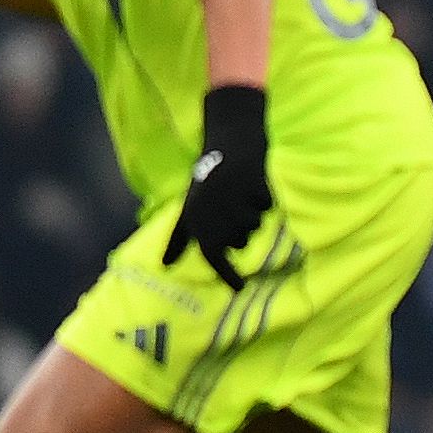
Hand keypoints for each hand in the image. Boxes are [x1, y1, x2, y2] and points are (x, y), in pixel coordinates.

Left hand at [162, 83, 272, 287]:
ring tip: (240, 192)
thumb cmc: (207, 180)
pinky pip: (267, 207)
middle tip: (231, 205)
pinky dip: (263, 197)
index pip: (213, 256)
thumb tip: (166, 265)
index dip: (227, 275)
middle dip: (240, 229)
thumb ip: (179, 239)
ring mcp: (236, 203)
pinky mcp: (255, 191)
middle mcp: (215, 216)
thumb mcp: (188, 209)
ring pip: (255, 225)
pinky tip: (252, 182)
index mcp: (197, 221)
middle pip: (240, 241)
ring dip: (252, 211)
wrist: (229, 144)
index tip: (240, 289)